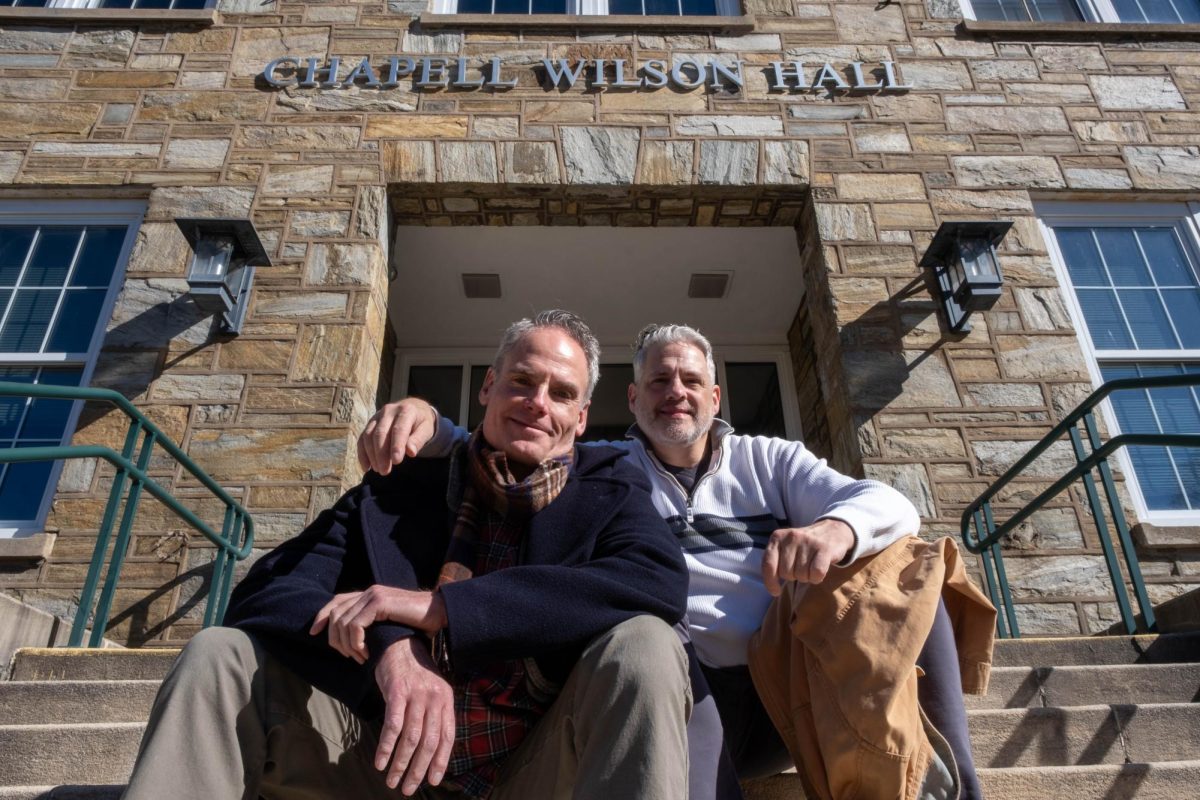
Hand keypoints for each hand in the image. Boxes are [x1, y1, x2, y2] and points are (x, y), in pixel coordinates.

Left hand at [311, 586, 447, 662]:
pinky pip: (355, 625)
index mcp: (370, 594)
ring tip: (361, 658)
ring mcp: (374, 595)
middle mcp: (369, 591)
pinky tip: (365, 653)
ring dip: (347, 645)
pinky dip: (355, 642)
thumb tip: (357, 640)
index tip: (314, 633)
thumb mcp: (391, 623)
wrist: (441, 613)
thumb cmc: (420, 623)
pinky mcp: (380, 603)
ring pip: (342, 622)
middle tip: (350, 657)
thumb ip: (374, 625)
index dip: (322, 616)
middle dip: (335, 639)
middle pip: (335, 614)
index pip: (336, 601)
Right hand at [357, 398, 438, 474]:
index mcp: (406, 411)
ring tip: (378, 470)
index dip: (396, 446)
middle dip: (381, 454)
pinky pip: (362, 438)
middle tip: (385, 471)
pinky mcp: (370, 423)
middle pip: (380, 433)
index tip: (397, 461)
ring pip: (368, 436)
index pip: (399, 429)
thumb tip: (411, 452)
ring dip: (371, 455)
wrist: (412, 408)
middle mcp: (388, 411)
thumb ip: (419, 440)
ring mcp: (377, 416)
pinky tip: (366, 467)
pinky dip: (362, 453)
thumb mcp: (426, 429)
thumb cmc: (421, 422)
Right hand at [374, 638, 455, 794]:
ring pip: (411, 738)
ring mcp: (416, 695)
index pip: (447, 736)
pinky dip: (385, 747)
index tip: (432, 781)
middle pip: (428, 742)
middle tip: (408, 789)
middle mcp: (434, 698)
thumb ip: (434, 715)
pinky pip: (392, 726)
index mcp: (446, 700)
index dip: (440, 761)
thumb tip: (431, 749)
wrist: (398, 643)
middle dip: (418, 769)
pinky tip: (379, 761)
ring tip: (392, 780)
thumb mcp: (432, 691)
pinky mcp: (397, 692)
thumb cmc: (414, 672)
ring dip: (400, 763)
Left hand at [761, 519, 855, 595]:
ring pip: (801, 575)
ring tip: (811, 565)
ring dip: (807, 577)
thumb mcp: (785, 547)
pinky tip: (819, 570)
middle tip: (801, 567)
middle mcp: (791, 537)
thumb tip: (772, 587)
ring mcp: (808, 541)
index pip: (768, 565)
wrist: (833, 531)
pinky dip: (817, 578)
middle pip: (786, 573)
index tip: (776, 591)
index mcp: (777, 537)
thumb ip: (775, 562)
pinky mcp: (824, 548)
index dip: (770, 582)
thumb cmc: (804, 547)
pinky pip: (816, 574)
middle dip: (793, 576)